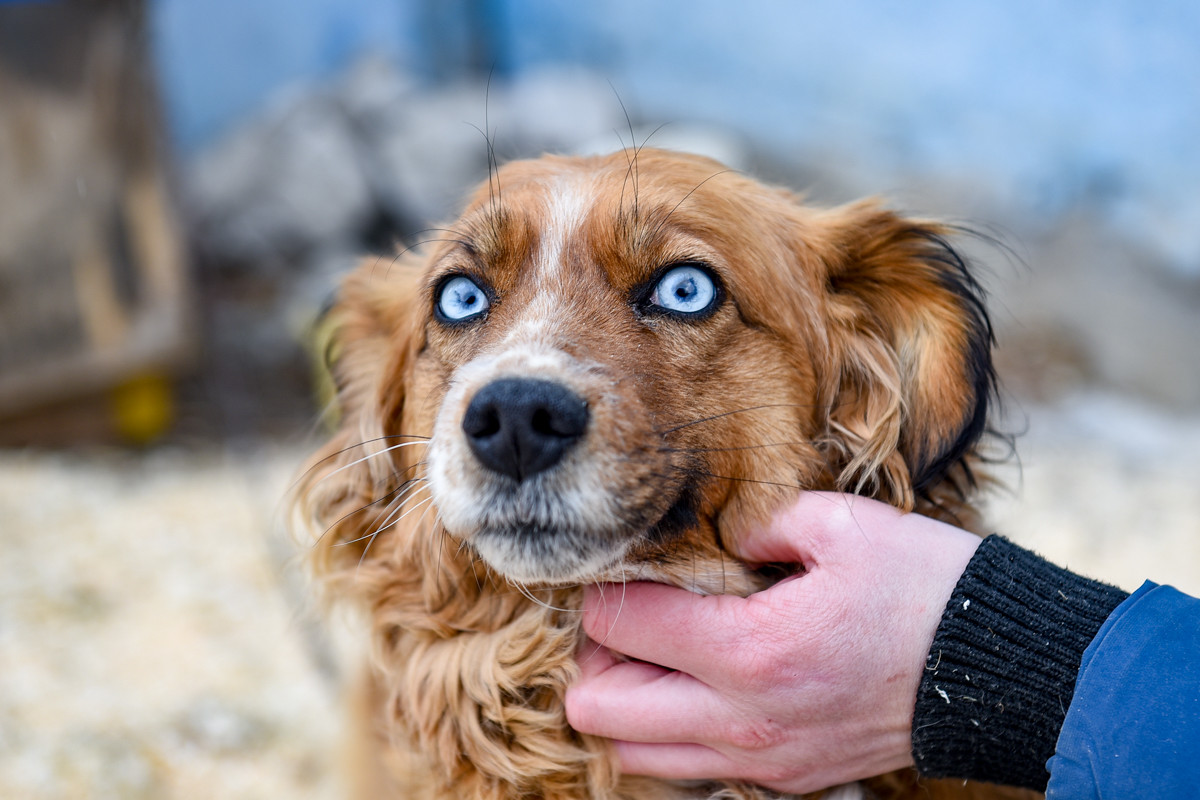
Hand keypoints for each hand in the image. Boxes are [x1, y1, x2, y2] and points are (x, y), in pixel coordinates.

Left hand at [565, 492, 981, 794]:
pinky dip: (670, 728)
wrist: (997, 671)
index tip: (626, 566)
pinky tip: (705, 681)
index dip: (605, 587)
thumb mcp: (840, 526)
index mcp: (749, 649)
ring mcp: (760, 758)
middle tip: (630, 616)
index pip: (618, 625)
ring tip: (661, 652)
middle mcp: (742, 718)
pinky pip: (687, 765)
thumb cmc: (922, 588)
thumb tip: (707, 530)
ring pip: (632, 752)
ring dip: (626, 700)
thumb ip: (756, 520)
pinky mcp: (782, 777)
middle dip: (596, 655)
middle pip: (599, 708)